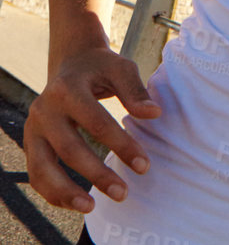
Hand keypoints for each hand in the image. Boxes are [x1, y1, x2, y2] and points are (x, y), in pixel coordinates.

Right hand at [24, 46, 159, 211]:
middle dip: (96, 174)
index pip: (96, 123)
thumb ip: (135, 90)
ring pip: (43, 168)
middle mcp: (44, 110)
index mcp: (67, 89)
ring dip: (66, 192)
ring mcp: (33, 129)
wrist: (72, 63)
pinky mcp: (31, 143)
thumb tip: (154, 114)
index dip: (121, 145)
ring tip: (92, 207)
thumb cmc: (101, 67)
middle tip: (123, 193)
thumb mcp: (120, 68)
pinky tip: (77, 202)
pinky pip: (37, 174)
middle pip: (69, 149)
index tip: (144, 165)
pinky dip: (53, 192)